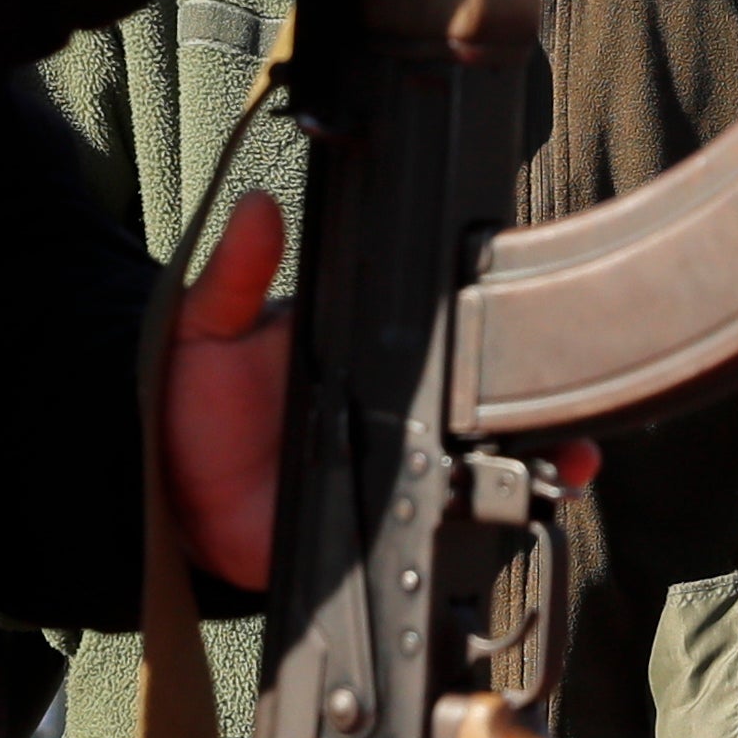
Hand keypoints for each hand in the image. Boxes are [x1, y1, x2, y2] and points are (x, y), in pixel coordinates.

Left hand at [159, 189, 599, 594]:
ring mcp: (390, 473)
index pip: (435, 339)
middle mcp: (388, 414)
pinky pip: (445, 528)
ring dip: (536, 462)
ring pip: (482, 464)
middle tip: (573, 411)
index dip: (490, 334)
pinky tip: (529, 509)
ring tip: (571, 461)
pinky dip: (492, 522)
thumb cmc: (186, 408)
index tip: (536, 320)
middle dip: (540, 407)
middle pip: (480, 404)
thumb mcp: (205, 331)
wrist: (164, 499)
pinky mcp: (377, 531)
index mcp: (359, 357)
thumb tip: (257, 207)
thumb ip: (234, 277)